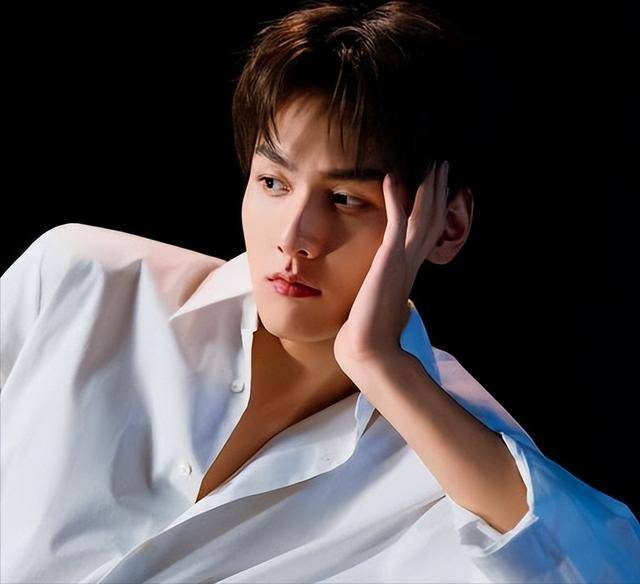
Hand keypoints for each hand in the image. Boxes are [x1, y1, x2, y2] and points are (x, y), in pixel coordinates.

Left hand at [333, 159, 449, 372]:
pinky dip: (396, 198)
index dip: (431, 210)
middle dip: (437, 191)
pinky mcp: (390, 260)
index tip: (434, 190)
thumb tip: (390, 306)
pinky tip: (393, 177)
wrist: (368, 351)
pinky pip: (396, 222)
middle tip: (442, 165)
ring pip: (422, 217)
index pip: (423, 234)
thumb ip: (387, 299)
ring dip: (428, 188)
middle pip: (430, 220)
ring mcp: (403, 261)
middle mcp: (410, 264)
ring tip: (433, 164)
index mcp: (407, 273)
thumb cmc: (368, 336)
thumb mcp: (378, 308)